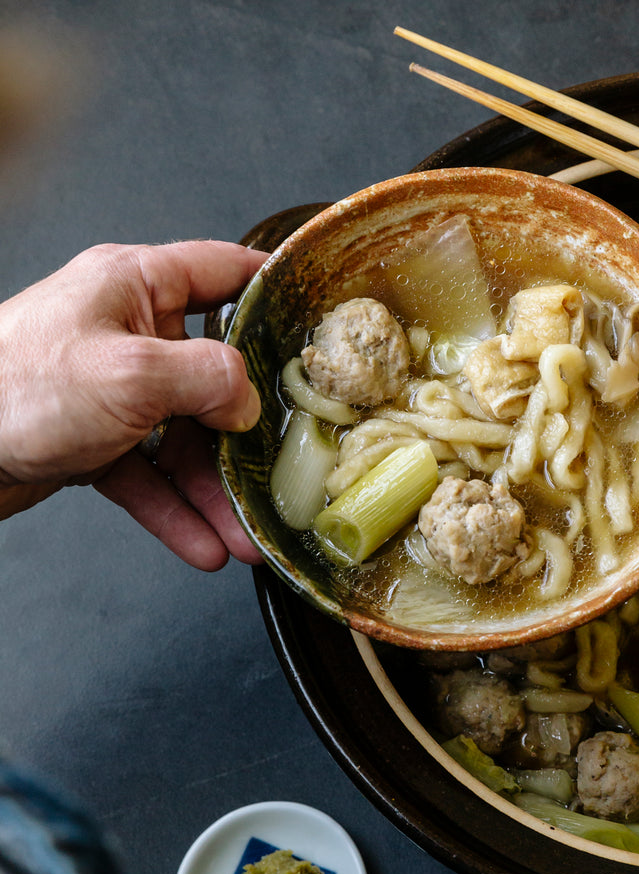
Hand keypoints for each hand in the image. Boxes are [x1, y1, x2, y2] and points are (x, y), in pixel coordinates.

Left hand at [0, 241, 267, 569]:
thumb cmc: (13, 388)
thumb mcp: (131, 373)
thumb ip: (208, 378)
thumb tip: (248, 398)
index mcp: (134, 287)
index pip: (222, 270)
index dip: (272, 288)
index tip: (313, 315)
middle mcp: (127, 333)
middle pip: (213, 376)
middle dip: (247, 434)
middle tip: (283, 464)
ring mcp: (110, 388)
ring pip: (184, 438)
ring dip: (215, 492)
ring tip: (243, 535)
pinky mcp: (92, 437)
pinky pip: (150, 473)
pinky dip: (175, 509)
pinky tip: (201, 543)